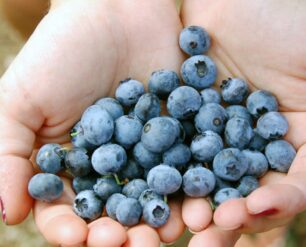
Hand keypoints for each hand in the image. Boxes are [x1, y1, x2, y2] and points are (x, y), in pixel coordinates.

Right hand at [0, 0, 184, 245]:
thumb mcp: (22, 100)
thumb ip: (8, 155)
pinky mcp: (183, 136)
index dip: (70, 228)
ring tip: (163, 236)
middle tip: (130, 245)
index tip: (78, 237)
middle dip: (120, 233)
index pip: (68, 209)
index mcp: (73, 164)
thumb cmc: (62, 51)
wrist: (117, 9)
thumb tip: (6, 216)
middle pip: (116, 212)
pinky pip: (189, 168)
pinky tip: (196, 204)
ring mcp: (150, 153)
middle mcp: (113, 166)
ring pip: (155, 198)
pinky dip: (192, 188)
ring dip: (159, 221)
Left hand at [181, 0, 305, 244]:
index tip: (260, 205)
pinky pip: (187, 160)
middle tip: (217, 224)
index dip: (287, 199)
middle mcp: (270, 148)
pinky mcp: (197, 132)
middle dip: (241, 213)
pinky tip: (165, 191)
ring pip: (222, 185)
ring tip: (189, 220)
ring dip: (207, 205)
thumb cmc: (284, 16)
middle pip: (261, 193)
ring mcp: (231, 144)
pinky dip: (179, 178)